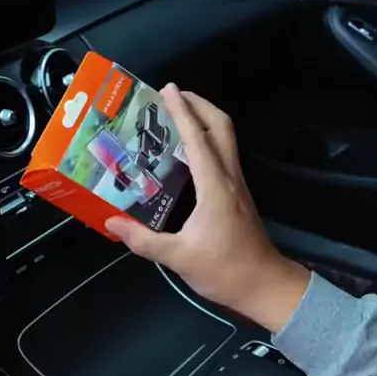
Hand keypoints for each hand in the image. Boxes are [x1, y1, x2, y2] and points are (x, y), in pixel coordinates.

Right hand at [106, 84, 309, 333]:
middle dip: (199, 104)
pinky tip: (187, 148)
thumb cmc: (225, 270)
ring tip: (177, 113)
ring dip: (204, 118)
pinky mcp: (237, 193)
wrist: (265, 285)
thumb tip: (111, 222)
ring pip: (226, 138)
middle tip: (173, 94)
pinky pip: (223, 154)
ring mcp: (236, 184)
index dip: (182, 112)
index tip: (167, 90)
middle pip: (221, 127)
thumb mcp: (179, 257)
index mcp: (214, 187)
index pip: (197, 139)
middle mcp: (228, 177)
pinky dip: (207, 139)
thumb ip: (143, 240)